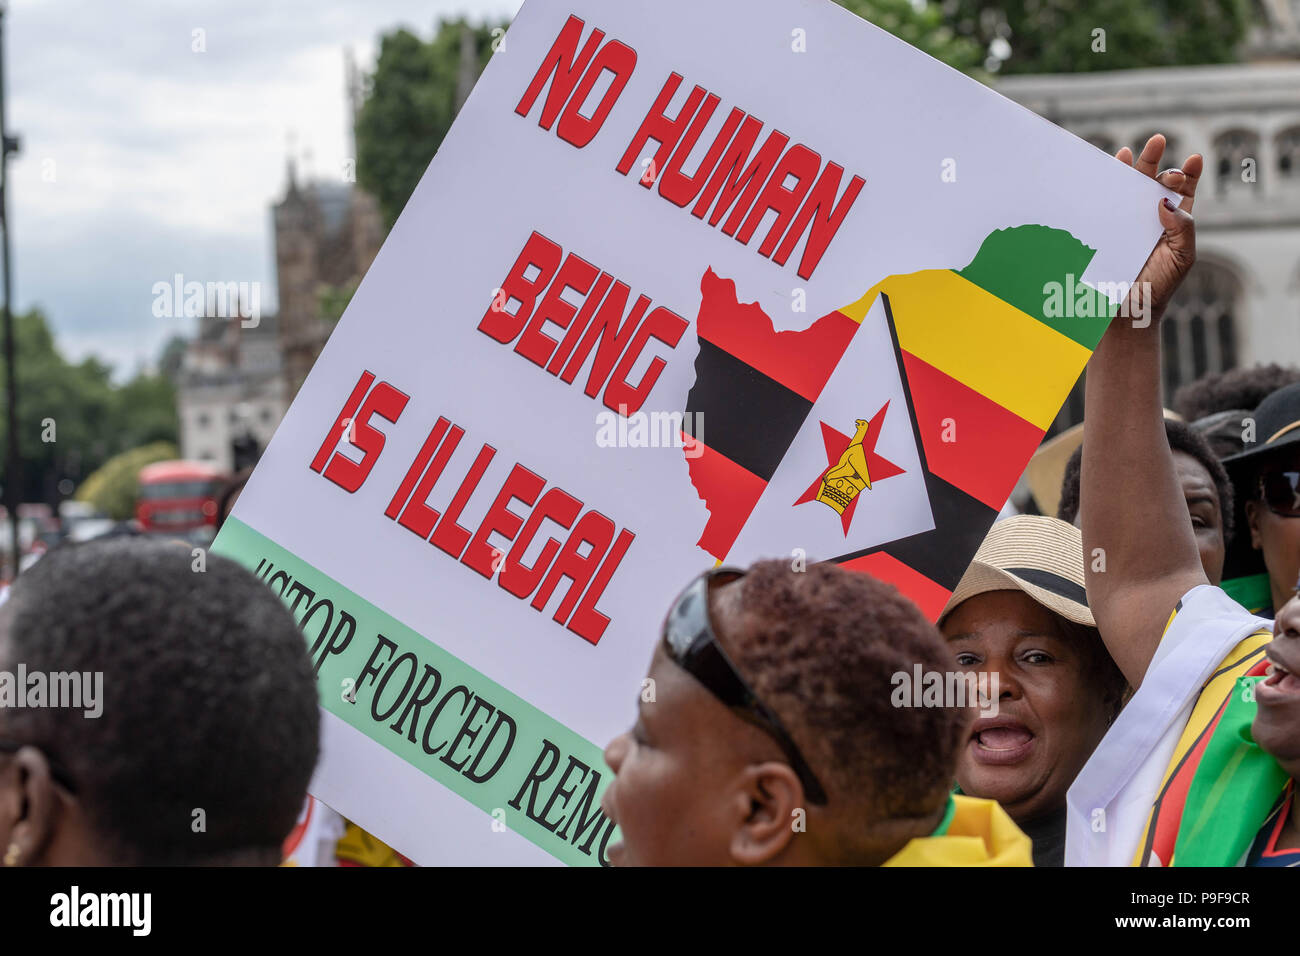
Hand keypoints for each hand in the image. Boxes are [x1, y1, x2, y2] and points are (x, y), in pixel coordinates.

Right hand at [1115, 134, 1200, 322]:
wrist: (1127, 311)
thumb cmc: (1158, 286)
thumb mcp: (1182, 257)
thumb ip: (1182, 228)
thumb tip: (1165, 201)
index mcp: (1174, 222)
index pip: (1184, 190)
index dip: (1189, 172)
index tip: (1194, 159)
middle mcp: (1150, 217)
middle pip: (1155, 181)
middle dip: (1157, 162)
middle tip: (1157, 142)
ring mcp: (1126, 222)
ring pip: (1128, 188)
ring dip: (1130, 167)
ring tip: (1130, 151)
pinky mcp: (1105, 229)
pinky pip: (1105, 205)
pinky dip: (1105, 186)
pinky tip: (1109, 170)